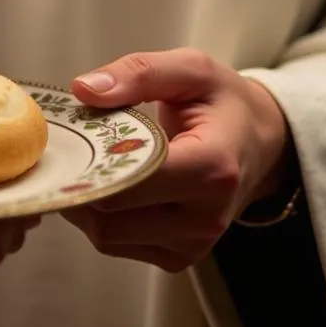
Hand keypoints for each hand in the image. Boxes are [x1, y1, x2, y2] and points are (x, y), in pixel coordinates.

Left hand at [62, 49, 291, 272]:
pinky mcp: (179, 257)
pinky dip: (100, 216)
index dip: (91, 159)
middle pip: (111, 216)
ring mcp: (193, 243)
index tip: (71, 134)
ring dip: (84, 201)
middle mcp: (206, 216)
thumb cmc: (222, 103)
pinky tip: (108, 184)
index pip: (132, 179)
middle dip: (79, 181)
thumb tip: (84, 89)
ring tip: (87, 163)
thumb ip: (139, 73)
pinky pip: (117, 244)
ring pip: (107, 236)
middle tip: (67, 148)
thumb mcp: (191, 69)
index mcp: (213, 167)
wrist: (258, 142)